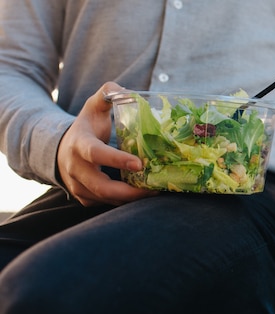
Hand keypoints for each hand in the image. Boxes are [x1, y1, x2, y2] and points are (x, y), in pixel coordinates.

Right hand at [56, 81, 156, 205]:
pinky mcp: (85, 198)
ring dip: (131, 198)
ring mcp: (78, 186)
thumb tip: (125, 90)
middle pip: (103, 187)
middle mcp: (76, 169)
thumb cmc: (86, 128)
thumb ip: (107, 95)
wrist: (61, 151)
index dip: (117, 160)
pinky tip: (141, 194)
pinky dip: (125, 201)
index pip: (96, 154)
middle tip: (155, 188)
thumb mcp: (93, 108)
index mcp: (79, 145)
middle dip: (130, 191)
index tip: (140, 164)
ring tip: (155, 191)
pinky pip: (107, 204)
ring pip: (107, 199)